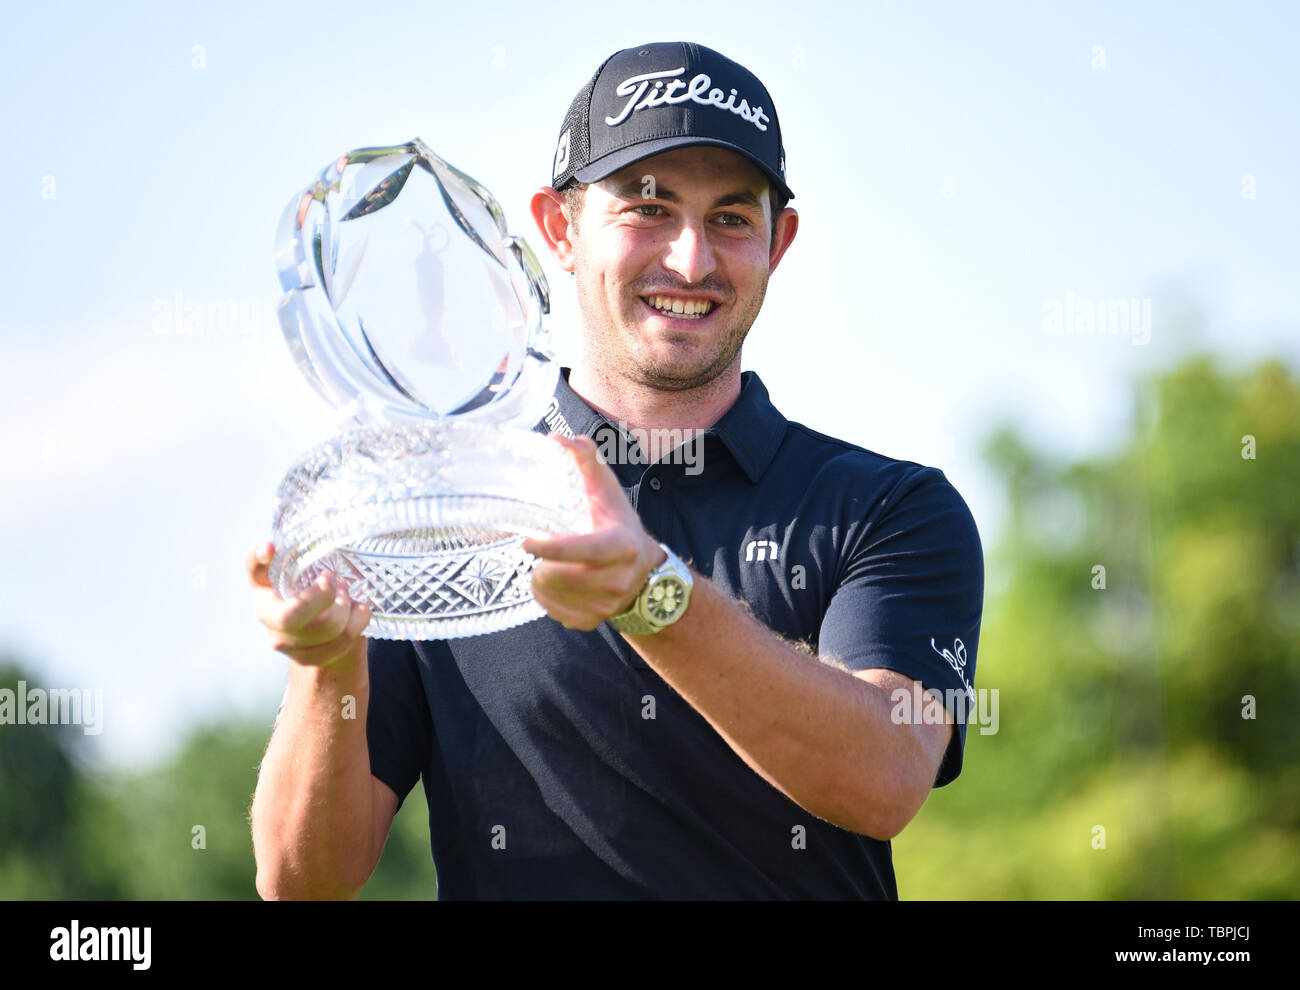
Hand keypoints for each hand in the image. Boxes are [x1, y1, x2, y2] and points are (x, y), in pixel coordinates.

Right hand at [246, 541, 370, 666]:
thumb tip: (340, 526)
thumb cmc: (322, 596)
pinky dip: (357, 625)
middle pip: (292, 615)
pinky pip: (339, 644)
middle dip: (324, 597)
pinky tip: (358, 614)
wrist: (329, 637)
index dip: (258, 559)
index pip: (254, 570)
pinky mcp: (304, 658)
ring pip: (325, 628)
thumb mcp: (314, 574)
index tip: (270, 547)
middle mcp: (268, 614)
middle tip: (337, 582)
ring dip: (348, 609)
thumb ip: (315, 559)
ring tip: (351, 598)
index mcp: (266, 586)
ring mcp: (283, 640)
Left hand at [521, 435, 665, 630]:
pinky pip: (551, 611)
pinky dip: (547, 597)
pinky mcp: (591, 622)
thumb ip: (585, 459)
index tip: (526, 542)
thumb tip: (556, 439)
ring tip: (552, 565)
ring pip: (547, 594)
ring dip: (540, 578)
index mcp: (622, 546)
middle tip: (542, 550)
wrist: (645, 574)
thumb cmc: (617, 524)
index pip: (583, 550)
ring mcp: (605, 606)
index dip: (552, 549)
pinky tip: (559, 583)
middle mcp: (616, 580)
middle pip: (556, 575)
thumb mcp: (607, 490)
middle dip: (540, 562)